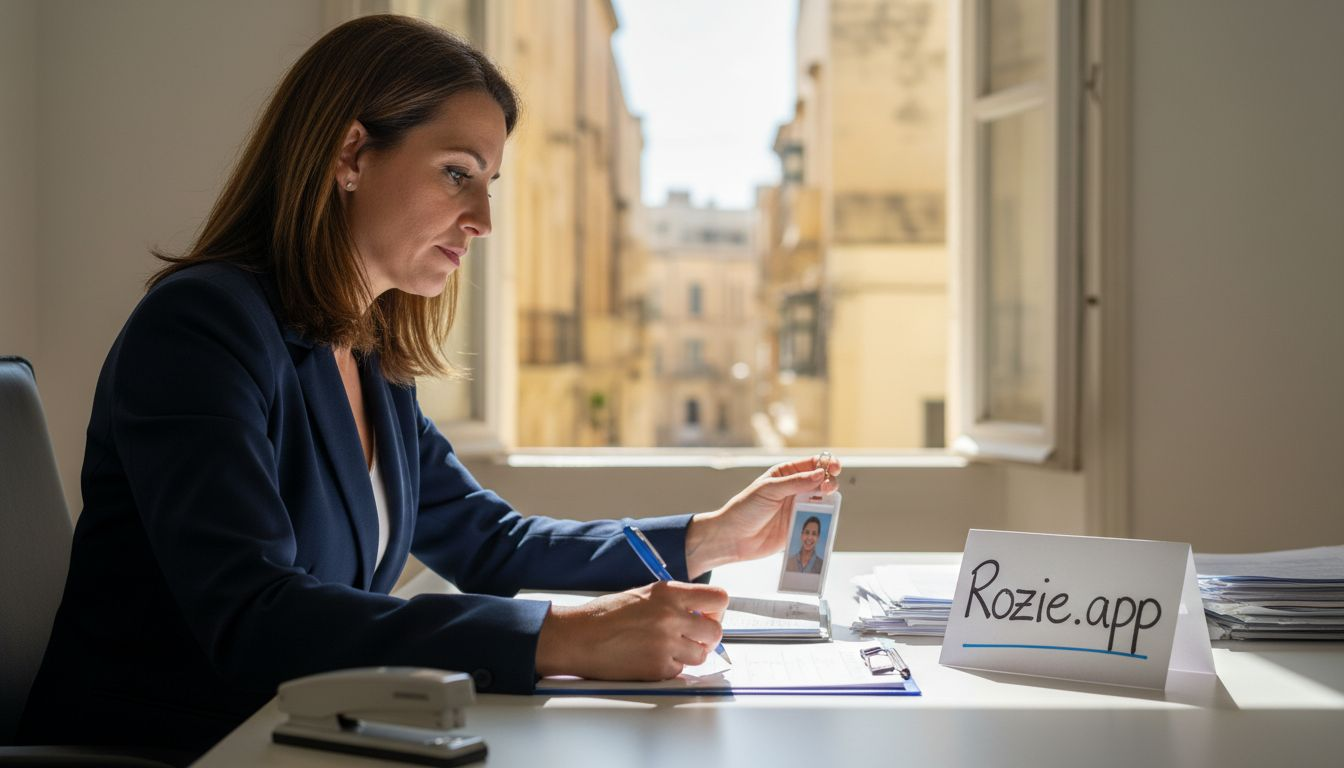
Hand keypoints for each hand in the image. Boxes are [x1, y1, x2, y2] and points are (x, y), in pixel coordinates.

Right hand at [534, 581, 728, 680]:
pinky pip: (680, 671)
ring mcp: (666, 644)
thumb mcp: (645, 595)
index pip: (719, 598)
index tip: (708, 615)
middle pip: (716, 631)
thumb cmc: (605, 616)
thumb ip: (675, 601)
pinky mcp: (658, 668)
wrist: (577, 638)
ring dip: (689, 654)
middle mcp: (671, 616)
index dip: (716, 610)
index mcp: (668, 593)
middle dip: (707, 637)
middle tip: (693, 638)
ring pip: (702, 655)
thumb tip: (700, 613)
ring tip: (667, 648)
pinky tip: (651, 658)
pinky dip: (670, 667)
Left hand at [684, 454, 841, 577]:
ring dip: (828, 500)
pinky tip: (825, 518)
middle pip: (821, 482)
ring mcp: (797, 508)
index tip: (834, 467)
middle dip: (829, 482)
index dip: (825, 464)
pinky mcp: (798, 526)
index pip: (810, 465)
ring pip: (822, 501)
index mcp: (785, 475)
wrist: (734, 538)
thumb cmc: (745, 509)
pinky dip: (824, 519)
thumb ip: (795, 483)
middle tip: (827, 487)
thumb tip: (819, 474)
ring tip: (826, 501)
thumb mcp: (768, 490)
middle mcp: (794, 490)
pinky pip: (816, 521)